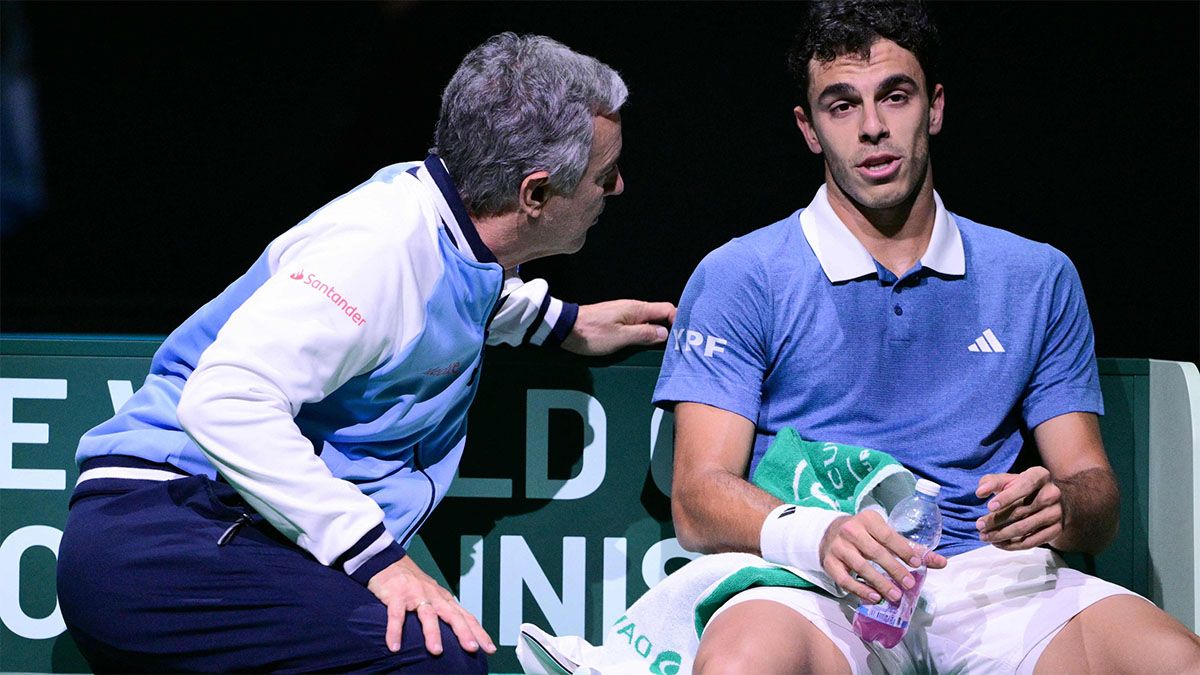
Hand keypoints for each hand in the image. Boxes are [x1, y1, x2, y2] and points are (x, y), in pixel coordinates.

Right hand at [367, 556, 495, 655]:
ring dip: (433, 633)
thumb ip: (443, 615)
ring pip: (428, 615)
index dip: (478, 632)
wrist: (389, 562)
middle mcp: (434, 597)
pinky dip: (395, 631)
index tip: (490, 649)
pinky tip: (394, 646)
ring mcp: (416, 595)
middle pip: (453, 616)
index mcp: (444, 600)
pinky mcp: (397, 595)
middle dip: (464, 632)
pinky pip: (396, 615)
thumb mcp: (432, 598)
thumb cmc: (413, 584)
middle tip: (472, 648)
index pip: (466, 617)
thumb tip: (457, 638)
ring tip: (436, 651)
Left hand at [561, 299, 675, 355]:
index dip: (679, 320)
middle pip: (659, 315)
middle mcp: (633, 309)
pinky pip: (638, 325)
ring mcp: (624, 314)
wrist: (565, 329)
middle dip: (670, 328)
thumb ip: (644, 335)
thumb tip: (665, 333)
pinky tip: (647, 344)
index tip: (684, 335)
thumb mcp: (621, 337)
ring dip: (657, 332)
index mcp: (637, 309)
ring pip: (649, 321)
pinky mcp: (616, 320)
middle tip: (679, 345)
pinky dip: (645, 333)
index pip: (667, 309)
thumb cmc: (592, 333)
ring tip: (666, 348)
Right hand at [819, 511, 947, 603]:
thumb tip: (941, 562)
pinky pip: (845, 580)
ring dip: (880, 583)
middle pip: (875, 552)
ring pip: (861, 567)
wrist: (829, 533)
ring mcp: (838, 547)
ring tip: (895, 595)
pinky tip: (874, 597)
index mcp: (868, 519)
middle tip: (909, 583)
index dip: (902, 549)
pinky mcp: (829, 563)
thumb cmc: (865, 534)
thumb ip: (910, 548)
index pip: (887, 535)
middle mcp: (850, 530)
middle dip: (894, 569)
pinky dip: (860, 590)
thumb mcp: (884, 534)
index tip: (916, 563)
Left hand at [975, 466, 1062, 549]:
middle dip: (996, 520)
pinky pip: (1031, 541)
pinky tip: (998, 543)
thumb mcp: (1008, 480)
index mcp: (1039, 476)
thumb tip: (980, 492)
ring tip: (985, 536)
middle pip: (1020, 511)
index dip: (1006, 497)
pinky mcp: (1056, 529)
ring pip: (1023, 528)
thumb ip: (992, 482)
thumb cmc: (1022, 487)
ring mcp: (1056, 513)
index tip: (989, 507)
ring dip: (1001, 535)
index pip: (1024, 486)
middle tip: (979, 526)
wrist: (1049, 501)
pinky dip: (1012, 545)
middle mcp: (1052, 494)